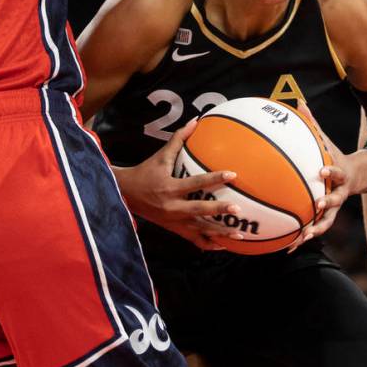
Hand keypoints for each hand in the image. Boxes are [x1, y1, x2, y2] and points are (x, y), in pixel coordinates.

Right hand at [115, 120, 241, 250]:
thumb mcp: (160, 156)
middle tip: (237, 210)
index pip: (195, 183)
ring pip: (199, 230)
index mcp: (170, 187)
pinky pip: (194, 240)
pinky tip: (224, 246)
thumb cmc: (146, 172)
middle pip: (199, 211)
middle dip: (218, 211)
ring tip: (240, 235)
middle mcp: (172, 207)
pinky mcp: (175, 230)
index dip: (214, 179)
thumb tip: (195, 121)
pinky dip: (209, 244)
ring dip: (219, 234)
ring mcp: (174, 222)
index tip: (232, 174)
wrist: (126, 195)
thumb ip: (179, 139)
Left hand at [286, 103, 366, 251]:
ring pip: (326, 221)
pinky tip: (287, 247)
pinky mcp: (326, 216)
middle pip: (335, 201)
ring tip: (303, 237)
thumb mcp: (327, 140)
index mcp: (338, 174)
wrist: (357, 176)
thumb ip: (313, 124)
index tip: (322, 171)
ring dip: (316, 229)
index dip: (330, 172)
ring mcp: (334, 207)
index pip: (336, 172)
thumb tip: (299, 101)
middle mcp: (338, 193)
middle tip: (317, 206)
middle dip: (327, 204)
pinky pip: (314, 229)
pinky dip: (302, 238)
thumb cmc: (335, 155)